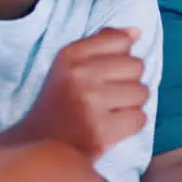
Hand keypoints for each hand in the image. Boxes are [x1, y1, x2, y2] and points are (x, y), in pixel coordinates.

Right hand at [16, 27, 148, 156]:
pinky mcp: (101, 130)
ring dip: (132, 105)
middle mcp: (80, 75)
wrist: (39, 148)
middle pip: (136, 66)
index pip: (121, 40)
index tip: (105, 74)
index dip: (120, 58)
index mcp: (70, 55)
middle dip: (128, 82)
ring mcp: (91, 102)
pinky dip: (131, 125)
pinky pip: (140, 118)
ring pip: (142, 92)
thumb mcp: (70, 66)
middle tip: (108, 97)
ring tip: (110, 112)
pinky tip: (112, 127)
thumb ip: (102, 43)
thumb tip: (137, 32)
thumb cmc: (60, 104)